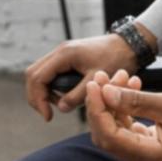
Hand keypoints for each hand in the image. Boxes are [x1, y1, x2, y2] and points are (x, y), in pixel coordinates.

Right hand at [22, 33, 140, 120]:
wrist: (128, 44)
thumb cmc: (117, 59)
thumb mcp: (98, 80)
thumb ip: (78, 95)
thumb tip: (61, 108)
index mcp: (64, 55)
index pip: (38, 78)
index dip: (39, 99)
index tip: (48, 116)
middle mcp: (59, 51)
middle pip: (32, 74)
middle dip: (36, 96)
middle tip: (47, 113)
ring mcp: (61, 53)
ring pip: (39, 73)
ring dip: (43, 91)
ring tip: (60, 105)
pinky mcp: (66, 57)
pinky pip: (50, 72)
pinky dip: (51, 86)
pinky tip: (64, 96)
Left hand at [84, 74, 161, 160]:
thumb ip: (137, 101)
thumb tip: (105, 93)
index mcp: (152, 159)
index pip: (110, 137)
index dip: (97, 110)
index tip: (95, 85)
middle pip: (107, 135)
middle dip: (102, 104)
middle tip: (104, 76)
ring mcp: (145, 157)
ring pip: (115, 129)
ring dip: (113, 102)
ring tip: (120, 76)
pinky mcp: (147, 148)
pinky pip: (126, 128)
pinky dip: (124, 107)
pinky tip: (131, 87)